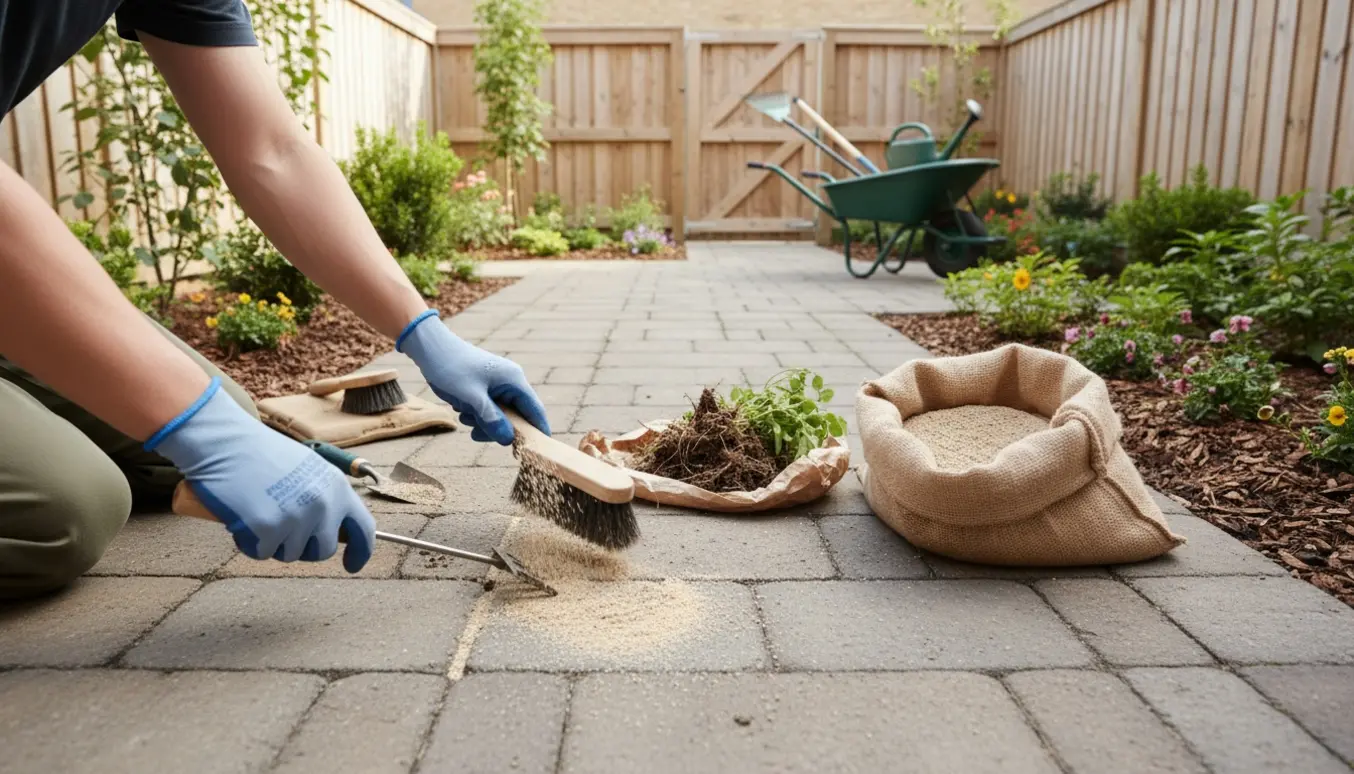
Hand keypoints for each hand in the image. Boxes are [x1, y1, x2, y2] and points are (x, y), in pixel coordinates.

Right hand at [149, 378, 375, 570]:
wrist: (225, 442)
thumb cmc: (261, 454)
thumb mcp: (308, 469)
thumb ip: (325, 497)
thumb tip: (333, 528)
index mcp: (337, 486)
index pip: (363, 528)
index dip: (361, 551)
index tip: (352, 565)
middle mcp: (322, 503)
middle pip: (324, 550)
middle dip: (304, 548)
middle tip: (282, 530)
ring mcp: (296, 517)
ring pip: (289, 554)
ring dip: (273, 542)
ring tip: (258, 512)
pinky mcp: (267, 528)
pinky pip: (261, 552)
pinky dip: (249, 542)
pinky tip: (242, 517)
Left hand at [397, 310, 550, 444]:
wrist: (430, 348)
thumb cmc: (451, 367)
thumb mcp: (471, 397)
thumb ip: (492, 419)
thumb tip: (508, 440)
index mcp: (514, 380)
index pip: (535, 410)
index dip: (537, 431)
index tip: (536, 452)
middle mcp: (510, 382)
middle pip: (516, 417)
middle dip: (498, 428)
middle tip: (477, 434)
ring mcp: (498, 385)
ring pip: (501, 416)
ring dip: (484, 423)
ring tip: (465, 416)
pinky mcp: (486, 388)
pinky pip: (489, 410)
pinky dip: (478, 416)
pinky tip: (463, 411)